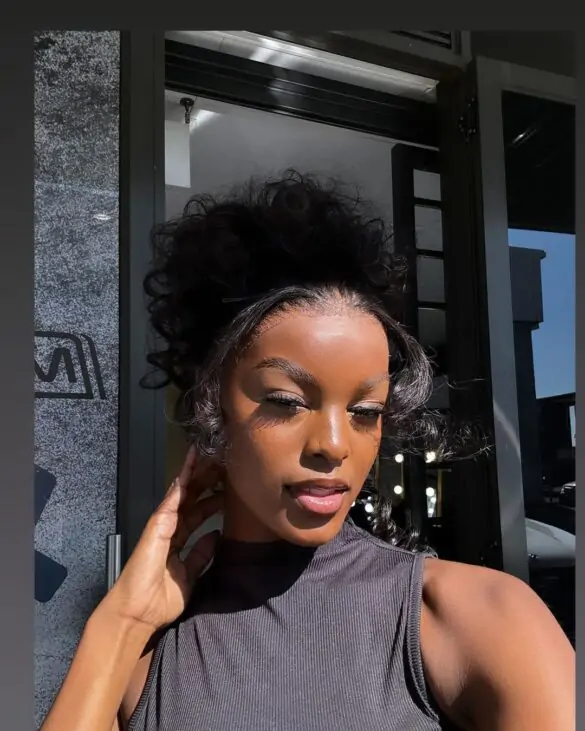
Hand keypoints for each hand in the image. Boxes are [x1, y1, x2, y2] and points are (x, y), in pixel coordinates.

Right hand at [104, 446, 222, 632]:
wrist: (138, 613)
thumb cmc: (160, 600)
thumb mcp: (190, 575)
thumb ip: (201, 554)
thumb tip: (216, 535)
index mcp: (178, 541)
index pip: (197, 513)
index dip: (212, 500)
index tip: (229, 489)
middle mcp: (171, 529)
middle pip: (192, 499)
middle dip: (208, 482)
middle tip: (225, 466)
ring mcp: (163, 525)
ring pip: (182, 493)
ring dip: (196, 474)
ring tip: (211, 457)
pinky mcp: (157, 525)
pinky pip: (171, 499)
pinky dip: (180, 482)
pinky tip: (190, 466)